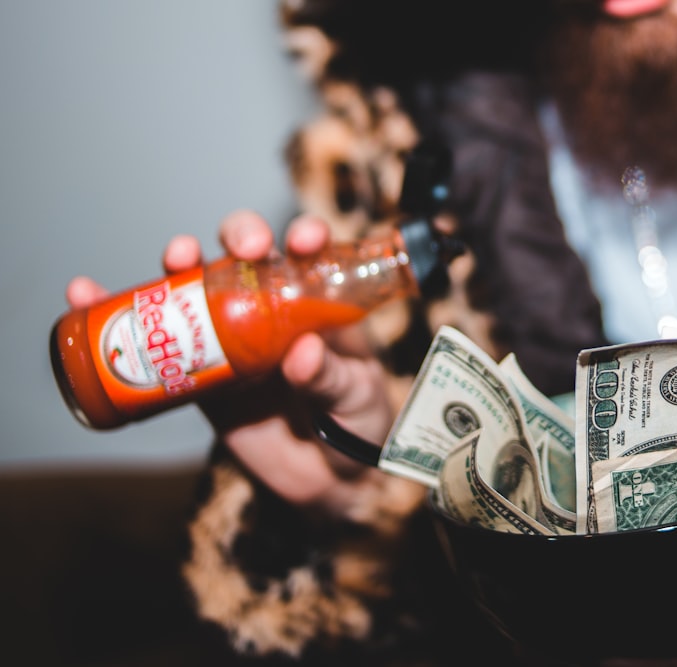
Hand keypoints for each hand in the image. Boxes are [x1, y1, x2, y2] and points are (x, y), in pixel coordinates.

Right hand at [66, 209, 425, 523]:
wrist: (330, 483)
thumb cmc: (358, 427)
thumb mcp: (357, 399)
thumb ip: (332, 378)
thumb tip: (302, 354)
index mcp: (321, 307)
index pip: (312, 260)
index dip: (305, 238)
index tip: (303, 240)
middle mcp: (274, 311)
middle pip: (249, 258)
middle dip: (241, 237)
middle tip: (244, 248)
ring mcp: (232, 338)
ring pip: (200, 286)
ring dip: (181, 260)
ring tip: (174, 256)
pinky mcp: (199, 373)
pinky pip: (160, 341)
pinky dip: (120, 312)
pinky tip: (88, 293)